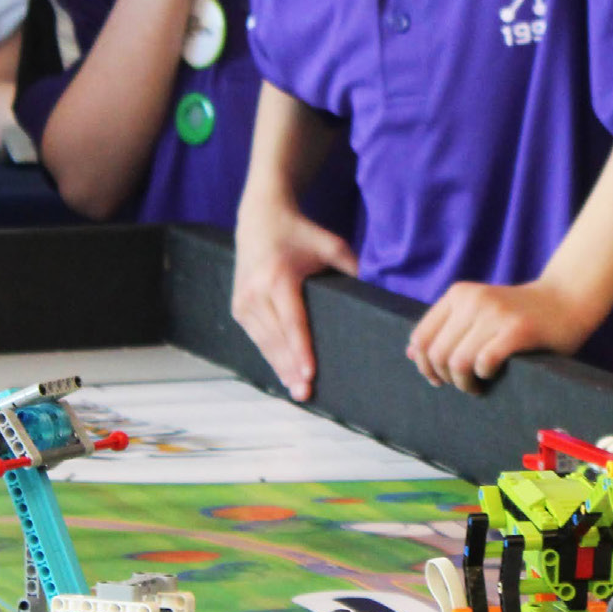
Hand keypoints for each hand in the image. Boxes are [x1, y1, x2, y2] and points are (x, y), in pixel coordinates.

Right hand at [233, 197, 357, 401]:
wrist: (259, 218)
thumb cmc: (301, 233)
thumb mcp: (332, 245)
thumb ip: (353, 268)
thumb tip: (375, 295)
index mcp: (278, 279)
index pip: (292, 322)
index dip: (300, 349)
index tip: (309, 372)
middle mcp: (255, 293)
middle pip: (276, 339)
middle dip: (291, 368)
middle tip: (306, 393)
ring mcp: (242, 301)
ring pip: (263, 342)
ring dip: (279, 368)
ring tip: (296, 391)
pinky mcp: (238, 306)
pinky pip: (256, 337)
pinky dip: (270, 356)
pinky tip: (283, 373)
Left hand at [406, 279, 597, 392]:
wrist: (567, 300)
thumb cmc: (521, 313)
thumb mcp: (478, 312)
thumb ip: (447, 328)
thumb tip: (412, 353)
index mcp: (459, 294)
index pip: (420, 337)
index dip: (424, 365)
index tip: (438, 378)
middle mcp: (474, 299)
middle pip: (437, 353)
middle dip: (446, 377)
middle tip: (464, 384)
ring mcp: (496, 313)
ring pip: (458, 362)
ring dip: (465, 383)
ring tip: (478, 385)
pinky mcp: (517, 330)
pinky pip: (485, 362)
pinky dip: (484, 375)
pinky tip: (494, 373)